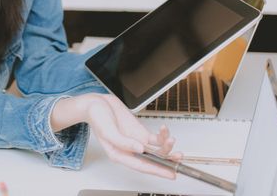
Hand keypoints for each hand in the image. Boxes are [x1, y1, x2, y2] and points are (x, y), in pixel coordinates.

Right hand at [51, 93, 180, 177]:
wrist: (97, 102)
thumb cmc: (97, 117)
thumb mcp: (107, 130)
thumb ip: (123, 142)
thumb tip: (139, 149)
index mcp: (119, 154)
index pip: (141, 166)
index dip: (157, 171)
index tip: (170, 174)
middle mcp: (129, 150)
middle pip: (152, 160)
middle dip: (167, 161)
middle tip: (178, 158)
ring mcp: (136, 141)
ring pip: (156, 150)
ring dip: (166, 147)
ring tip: (171, 140)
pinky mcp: (140, 132)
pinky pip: (155, 138)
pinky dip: (162, 135)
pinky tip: (165, 130)